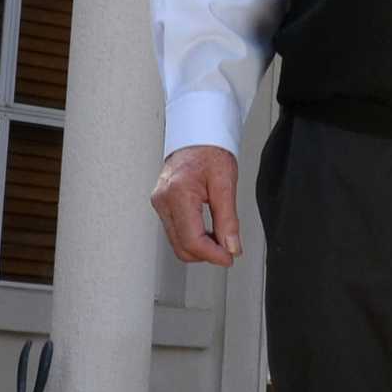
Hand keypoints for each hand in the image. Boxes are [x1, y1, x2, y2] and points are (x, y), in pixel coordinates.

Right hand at [148, 144, 241, 265]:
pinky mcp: (162, 204)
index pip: (192, 240)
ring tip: (221, 238)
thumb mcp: (226, 183)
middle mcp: (163, 200)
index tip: (229, 258)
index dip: (212, 255)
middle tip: (229, 249)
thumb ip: (228, 219)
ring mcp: (160, 203)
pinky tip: (208, 231)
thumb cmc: (210, 150)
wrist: (197, 133)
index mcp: (178, 193)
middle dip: (206, 253)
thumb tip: (231, 247)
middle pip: (182, 246)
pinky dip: (192, 237)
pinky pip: (175, 231)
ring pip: (177, 242)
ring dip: (200, 247)